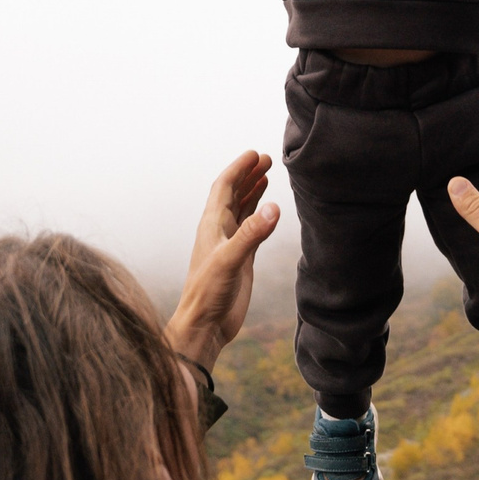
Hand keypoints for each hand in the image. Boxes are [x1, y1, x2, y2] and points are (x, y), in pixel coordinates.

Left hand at [166, 149, 280, 370]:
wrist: (204, 325)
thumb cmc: (208, 293)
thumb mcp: (230, 259)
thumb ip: (252, 233)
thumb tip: (274, 207)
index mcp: (212, 225)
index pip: (224, 187)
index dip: (239, 169)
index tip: (255, 154)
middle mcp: (219, 231)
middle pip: (233, 194)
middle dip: (248, 175)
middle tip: (267, 159)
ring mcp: (230, 245)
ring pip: (242, 210)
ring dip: (253, 192)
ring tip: (267, 175)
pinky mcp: (240, 260)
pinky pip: (251, 230)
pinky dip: (259, 216)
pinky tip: (268, 211)